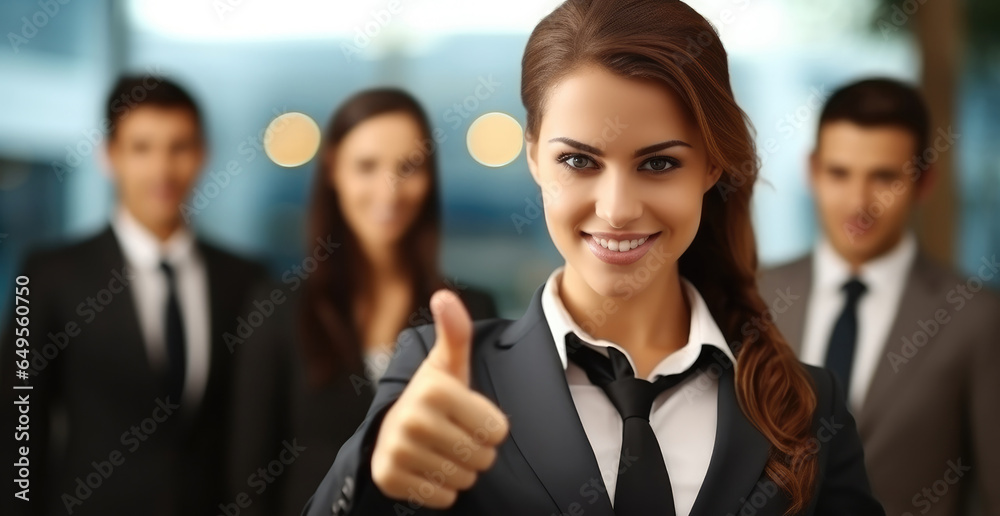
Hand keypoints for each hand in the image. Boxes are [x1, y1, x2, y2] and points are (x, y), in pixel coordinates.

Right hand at [370, 289, 509, 508]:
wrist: (390, 429)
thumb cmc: (434, 396)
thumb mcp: (448, 364)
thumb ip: (455, 332)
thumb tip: (444, 295)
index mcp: (435, 389)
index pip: (497, 431)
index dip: (491, 428)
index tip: (470, 418)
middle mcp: (412, 418)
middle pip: (483, 458)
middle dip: (477, 452)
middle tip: (456, 436)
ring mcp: (397, 450)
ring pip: (464, 479)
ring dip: (461, 471)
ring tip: (442, 451)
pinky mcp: (389, 479)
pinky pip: (443, 498)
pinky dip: (442, 490)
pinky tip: (429, 469)